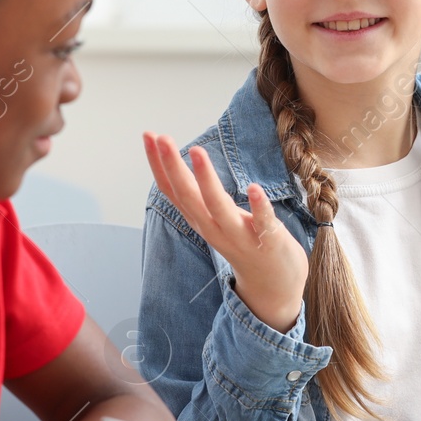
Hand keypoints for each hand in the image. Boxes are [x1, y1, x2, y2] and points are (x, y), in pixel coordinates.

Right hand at [144, 132, 308, 331]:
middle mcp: (213, 228)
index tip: (147, 135)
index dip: (158, 164)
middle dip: (173, 166)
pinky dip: (258, 207)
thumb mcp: (214, 218)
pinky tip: (254, 187)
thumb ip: (201, 196)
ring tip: (197, 151)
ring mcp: (240, 236)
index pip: (172, 191)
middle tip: (161, 138)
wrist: (273, 286)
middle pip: (188, 196)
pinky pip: (262, 224)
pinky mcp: (267, 242)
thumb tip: (184, 164)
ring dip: (206, 180)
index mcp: (201, 220)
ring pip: (218, 207)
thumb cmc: (244, 242)